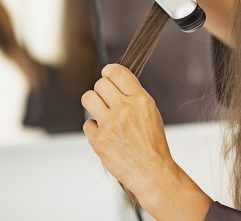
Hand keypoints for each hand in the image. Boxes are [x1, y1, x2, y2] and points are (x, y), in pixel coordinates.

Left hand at [82, 64, 211, 219]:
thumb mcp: (151, 113)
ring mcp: (109, 124)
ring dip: (93, 102)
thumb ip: (134, 97)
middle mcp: (124, 109)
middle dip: (102, 88)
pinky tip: (106, 134)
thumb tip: (116, 84)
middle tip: (106, 97)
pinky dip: (94, 127)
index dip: (109, 70)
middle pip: (100, 83)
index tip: (107, 73)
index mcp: (141, 100)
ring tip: (101, 111)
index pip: (117, 72)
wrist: (151, 170)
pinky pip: (87, 123)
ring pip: (88, 98)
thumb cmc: (153, 144)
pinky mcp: (98, 140)